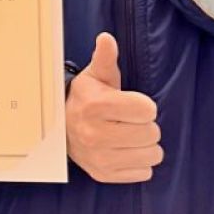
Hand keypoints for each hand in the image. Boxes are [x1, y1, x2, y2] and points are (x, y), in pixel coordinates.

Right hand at [66, 33, 163, 183]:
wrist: (62, 130)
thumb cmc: (87, 98)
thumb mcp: (95, 75)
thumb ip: (105, 57)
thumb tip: (106, 38)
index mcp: (95, 106)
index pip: (147, 111)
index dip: (145, 106)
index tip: (132, 104)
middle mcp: (94, 135)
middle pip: (151, 134)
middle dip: (147, 126)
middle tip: (131, 122)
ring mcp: (99, 158)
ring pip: (151, 155)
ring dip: (147, 146)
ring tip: (132, 137)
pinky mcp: (103, 175)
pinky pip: (143, 173)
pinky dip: (140, 163)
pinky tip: (126, 152)